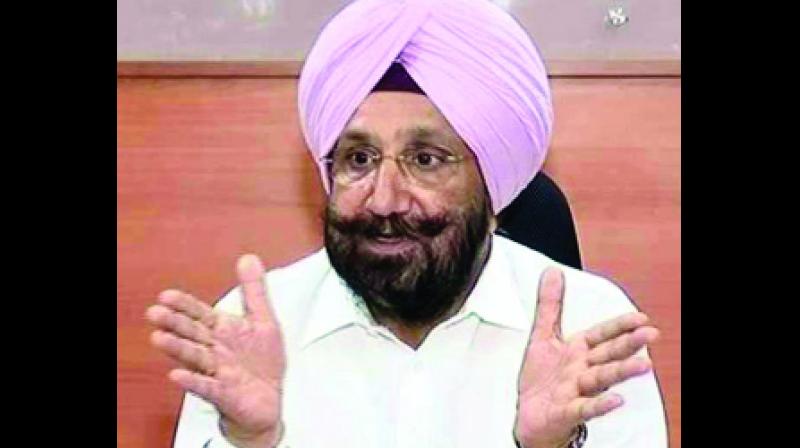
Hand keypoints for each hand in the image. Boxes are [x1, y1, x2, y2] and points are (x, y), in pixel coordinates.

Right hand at [146, 255, 285, 447]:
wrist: (268, 401)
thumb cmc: (260, 362)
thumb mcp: (263, 320)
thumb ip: (254, 291)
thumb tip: (248, 258)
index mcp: (222, 331)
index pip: (199, 314)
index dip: (184, 305)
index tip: (167, 295)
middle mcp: (214, 350)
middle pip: (192, 334)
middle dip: (175, 323)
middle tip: (155, 313)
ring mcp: (217, 372)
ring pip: (194, 358)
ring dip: (177, 348)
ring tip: (158, 338)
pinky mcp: (224, 393)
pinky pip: (206, 387)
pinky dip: (192, 381)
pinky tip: (176, 375)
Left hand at [514, 268, 658, 447]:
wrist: (530, 417)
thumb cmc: (541, 380)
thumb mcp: (542, 337)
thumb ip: (549, 306)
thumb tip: (552, 272)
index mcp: (578, 351)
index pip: (603, 334)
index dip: (620, 326)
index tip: (640, 317)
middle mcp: (582, 370)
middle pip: (608, 355)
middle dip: (629, 344)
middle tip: (651, 334)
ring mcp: (577, 391)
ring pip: (602, 379)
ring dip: (622, 371)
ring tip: (643, 365)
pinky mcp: (567, 411)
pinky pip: (585, 408)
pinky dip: (600, 405)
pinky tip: (616, 401)